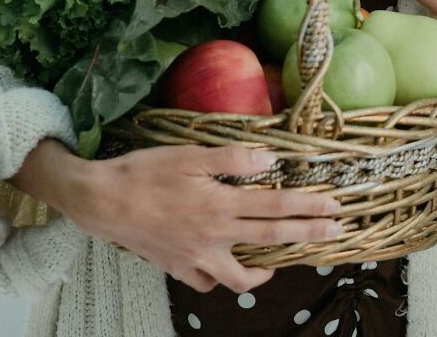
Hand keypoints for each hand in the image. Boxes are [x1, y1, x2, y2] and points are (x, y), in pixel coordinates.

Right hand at [65, 143, 342, 292]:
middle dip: (306, 235)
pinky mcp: (176, 266)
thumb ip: (231, 159)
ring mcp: (195, 257)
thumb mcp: (189, 155)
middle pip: (270, 239)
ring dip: (264, 270)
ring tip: (278, 261)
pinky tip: (225, 265)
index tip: (334, 208)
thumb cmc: (144, 172)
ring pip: (239, 277)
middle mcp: (213, 238)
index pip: (275, 207)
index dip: (308, 208)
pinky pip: (207, 282)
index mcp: (220, 207)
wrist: (102, 203)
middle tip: (334, 232)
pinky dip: (221, 277)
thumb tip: (268, 161)